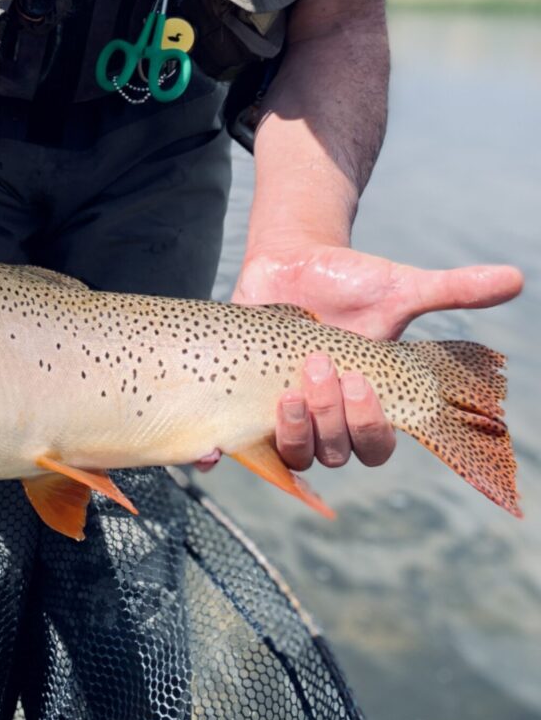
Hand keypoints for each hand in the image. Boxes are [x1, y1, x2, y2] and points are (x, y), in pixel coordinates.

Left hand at [232, 243, 522, 470]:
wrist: (290, 263)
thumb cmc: (350, 282)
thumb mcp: (398, 287)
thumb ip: (452, 291)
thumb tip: (516, 278)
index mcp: (364, 405)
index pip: (375, 446)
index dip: (370, 428)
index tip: (363, 382)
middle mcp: (324, 418)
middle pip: (333, 452)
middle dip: (330, 417)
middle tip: (320, 369)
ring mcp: (279, 413)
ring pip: (290, 452)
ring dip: (291, 430)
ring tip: (286, 389)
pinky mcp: (239, 402)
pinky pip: (227, 445)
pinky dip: (216, 456)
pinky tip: (209, 450)